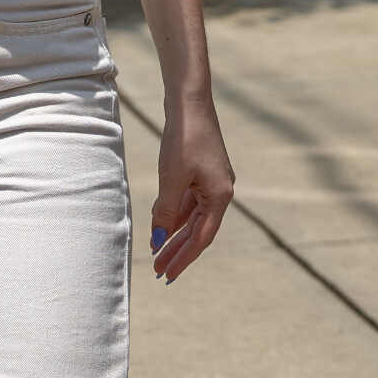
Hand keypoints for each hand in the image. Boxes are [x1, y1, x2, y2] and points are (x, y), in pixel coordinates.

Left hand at [148, 92, 234, 281]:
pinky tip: (161, 225)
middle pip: (198, 230)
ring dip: (175, 235)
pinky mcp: (202, 171)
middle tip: (159, 272)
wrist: (190, 102)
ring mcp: (211, 181)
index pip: (202, 238)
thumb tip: (159, 239)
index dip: (184, 259)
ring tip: (157, 253)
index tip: (167, 276)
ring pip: (193, 217)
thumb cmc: (184, 139)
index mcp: (220, 196)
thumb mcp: (172, 179)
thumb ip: (166, 212)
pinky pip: (189, 202)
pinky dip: (175, 215)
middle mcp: (220, 191)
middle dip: (178, 251)